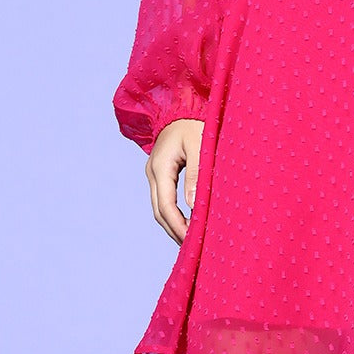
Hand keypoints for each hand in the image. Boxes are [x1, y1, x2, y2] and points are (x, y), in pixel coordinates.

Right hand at [146, 118, 204, 243]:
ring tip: (191, 240)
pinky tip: (187, 222)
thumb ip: (197, 173)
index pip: (166, 206)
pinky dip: (173, 214)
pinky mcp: (160, 173)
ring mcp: (154, 173)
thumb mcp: (200, 145)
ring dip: (173, 225)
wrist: (182, 105)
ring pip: (160, 207)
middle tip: (193, 248)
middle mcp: (153, 172)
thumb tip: (194, 206)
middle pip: (159, 211)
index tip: (192, 240)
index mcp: (161, 167)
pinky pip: (164, 199)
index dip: (178, 226)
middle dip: (174, 231)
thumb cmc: (195, 123)